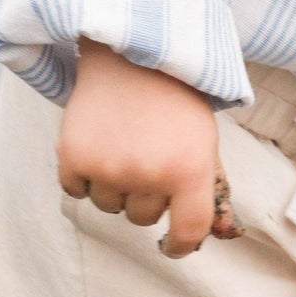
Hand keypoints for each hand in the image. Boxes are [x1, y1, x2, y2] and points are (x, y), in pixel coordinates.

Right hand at [56, 38, 243, 258]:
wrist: (134, 52)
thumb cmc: (177, 99)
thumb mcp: (205, 138)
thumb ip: (212, 188)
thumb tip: (222, 234)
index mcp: (191, 167)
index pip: (188, 231)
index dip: (180, 243)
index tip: (172, 243)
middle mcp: (148, 173)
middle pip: (142, 218)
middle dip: (148, 193)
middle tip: (151, 152)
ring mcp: (108, 167)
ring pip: (110, 206)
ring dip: (116, 184)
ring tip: (126, 141)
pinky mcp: (73, 158)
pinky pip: (78, 191)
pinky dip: (86, 174)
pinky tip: (101, 140)